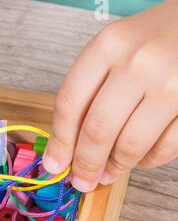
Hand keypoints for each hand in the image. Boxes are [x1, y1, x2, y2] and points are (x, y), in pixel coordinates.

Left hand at [43, 0, 177, 191]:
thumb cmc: (150, 39)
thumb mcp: (112, 50)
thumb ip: (89, 90)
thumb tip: (66, 147)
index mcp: (108, 46)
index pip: (70, 104)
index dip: (59, 142)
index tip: (54, 164)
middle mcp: (138, 64)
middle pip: (97, 129)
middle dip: (85, 164)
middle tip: (81, 180)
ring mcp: (170, 85)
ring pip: (130, 145)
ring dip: (115, 167)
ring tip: (108, 173)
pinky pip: (165, 148)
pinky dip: (147, 161)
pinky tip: (138, 159)